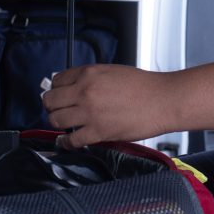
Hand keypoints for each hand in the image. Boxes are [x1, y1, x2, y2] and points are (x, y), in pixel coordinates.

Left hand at [42, 65, 176, 148]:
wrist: (163, 100)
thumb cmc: (144, 86)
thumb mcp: (112, 71)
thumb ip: (91, 78)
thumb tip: (74, 87)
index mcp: (89, 73)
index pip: (57, 80)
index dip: (57, 89)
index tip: (60, 95)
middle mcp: (85, 91)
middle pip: (50, 100)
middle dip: (52, 106)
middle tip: (58, 110)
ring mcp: (90, 112)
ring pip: (55, 120)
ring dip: (58, 123)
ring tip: (65, 125)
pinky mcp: (98, 131)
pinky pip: (71, 140)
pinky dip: (66, 142)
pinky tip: (69, 141)